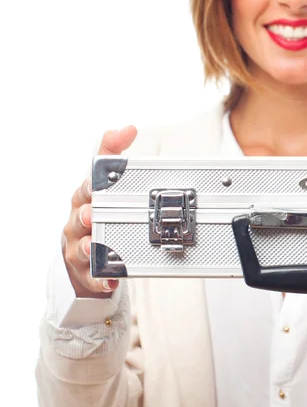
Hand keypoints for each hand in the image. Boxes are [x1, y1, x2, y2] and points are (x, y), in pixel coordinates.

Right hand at [62, 126, 137, 297]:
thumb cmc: (97, 212)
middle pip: (79, 213)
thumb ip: (114, 154)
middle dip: (85, 211)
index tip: (97, 176)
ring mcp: (78, 245)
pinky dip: (99, 278)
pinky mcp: (85, 270)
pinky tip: (109, 279)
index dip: (91, 178)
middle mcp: (78, 220)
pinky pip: (91, 276)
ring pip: (80, 245)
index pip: (86, 183)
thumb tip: (128, 128)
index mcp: (85, 197)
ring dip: (87, 245)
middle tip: (91, 212)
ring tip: (93, 246)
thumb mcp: (105, 183)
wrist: (86, 253)